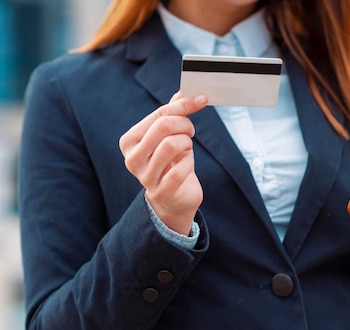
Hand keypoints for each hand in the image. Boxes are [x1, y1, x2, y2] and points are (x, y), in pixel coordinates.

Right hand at [119, 93, 207, 234]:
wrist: (174, 199)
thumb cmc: (171, 163)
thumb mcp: (169, 137)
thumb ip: (172, 114)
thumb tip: (183, 91)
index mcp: (129, 141)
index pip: (158, 115)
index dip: (183, 106)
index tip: (202, 99)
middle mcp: (132, 158)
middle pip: (163, 127)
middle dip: (185, 124)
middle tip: (191, 131)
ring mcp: (145, 177)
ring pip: (172, 144)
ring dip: (187, 143)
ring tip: (187, 148)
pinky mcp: (161, 192)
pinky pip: (180, 169)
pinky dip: (189, 163)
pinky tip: (186, 166)